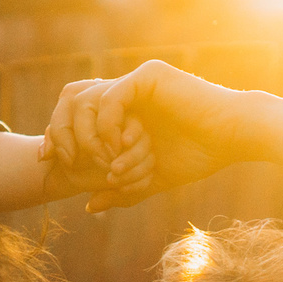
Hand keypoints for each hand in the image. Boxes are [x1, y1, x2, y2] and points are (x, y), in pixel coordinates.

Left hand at [47, 59, 258, 211]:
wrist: (233, 139)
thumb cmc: (199, 156)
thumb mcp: (150, 178)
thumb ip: (121, 189)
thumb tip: (89, 205)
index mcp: (122, 110)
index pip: (74, 113)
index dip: (57, 135)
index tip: (49, 160)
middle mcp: (125, 91)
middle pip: (70, 101)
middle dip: (60, 133)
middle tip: (65, 160)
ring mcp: (135, 81)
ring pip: (85, 101)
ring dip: (88, 137)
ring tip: (105, 161)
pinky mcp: (147, 76)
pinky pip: (110, 98)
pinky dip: (107, 126)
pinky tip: (118, 147)